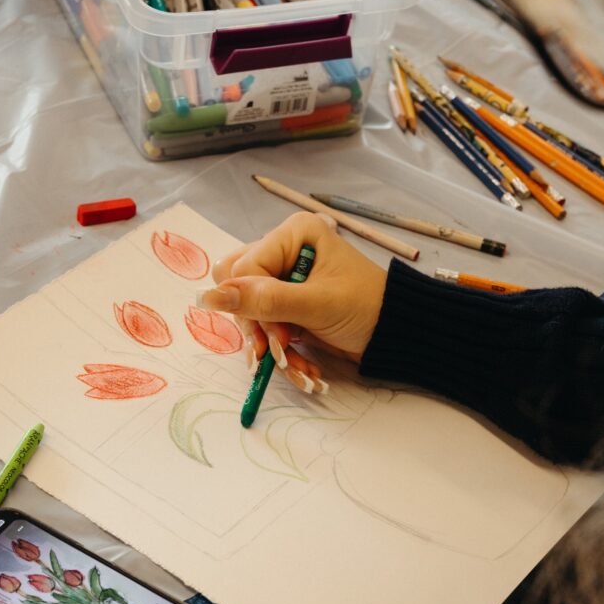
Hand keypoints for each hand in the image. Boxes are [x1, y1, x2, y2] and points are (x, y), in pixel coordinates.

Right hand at [200, 213, 387, 392]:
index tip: (275, 338)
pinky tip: (304, 368)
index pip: (242, 269)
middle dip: (258, 328)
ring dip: (271, 347)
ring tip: (299, 368)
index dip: (251, 307)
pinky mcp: (286, 306)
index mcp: (291, 235)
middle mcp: (283, 251)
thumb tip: (207, 297)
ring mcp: (283, 280)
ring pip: (248, 314)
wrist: (396, 334)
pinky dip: (281, 353)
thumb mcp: (316, 305)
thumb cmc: (367, 308)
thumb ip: (264, 301)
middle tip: (278, 352)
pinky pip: (264, 329)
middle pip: (236, 289)